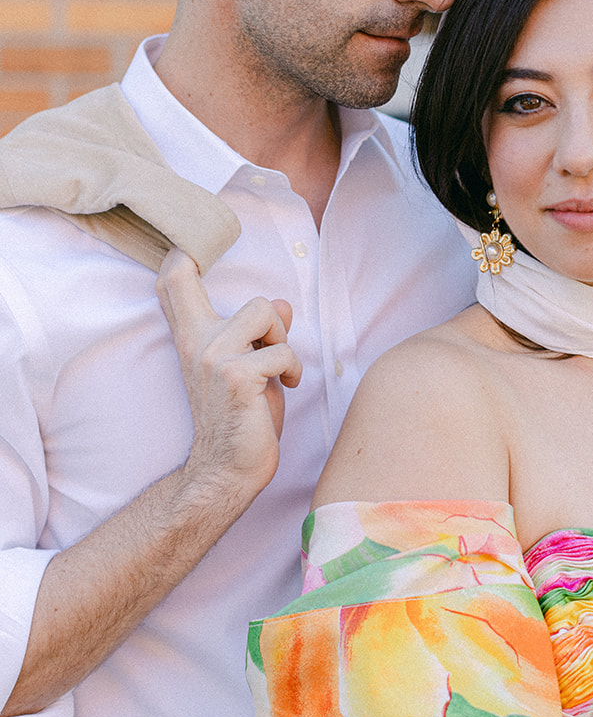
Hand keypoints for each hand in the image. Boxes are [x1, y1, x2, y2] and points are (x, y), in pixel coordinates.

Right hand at [156, 249, 302, 508]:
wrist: (228, 469)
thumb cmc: (242, 418)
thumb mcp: (252, 366)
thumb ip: (261, 334)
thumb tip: (282, 302)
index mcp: (194, 336)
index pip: (175, 281)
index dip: (182, 255)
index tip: (185, 247)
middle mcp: (198, 340)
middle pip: (248, 294)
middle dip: (274, 321)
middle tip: (270, 354)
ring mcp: (214, 356)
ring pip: (268, 311)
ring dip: (283, 343)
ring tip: (279, 374)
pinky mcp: (236, 375)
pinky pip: (283, 352)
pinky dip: (293, 371)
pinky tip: (285, 389)